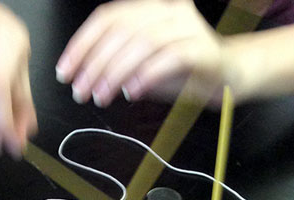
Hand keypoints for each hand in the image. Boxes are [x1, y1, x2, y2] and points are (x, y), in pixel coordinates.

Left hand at [55, 0, 223, 107]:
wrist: (228, 76)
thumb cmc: (183, 71)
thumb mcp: (142, 66)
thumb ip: (117, 64)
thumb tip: (84, 77)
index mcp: (150, 8)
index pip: (108, 18)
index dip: (82, 44)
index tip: (65, 72)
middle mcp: (169, 11)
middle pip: (122, 31)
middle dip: (94, 64)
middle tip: (80, 90)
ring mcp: (187, 28)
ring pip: (142, 44)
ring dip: (115, 73)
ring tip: (101, 96)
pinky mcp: (202, 50)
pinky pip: (168, 59)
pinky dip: (146, 76)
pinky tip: (132, 92)